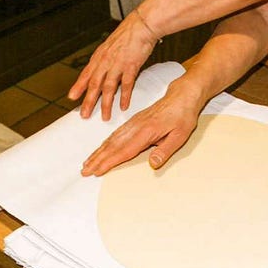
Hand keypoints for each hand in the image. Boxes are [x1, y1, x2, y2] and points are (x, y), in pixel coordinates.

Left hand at [68, 10, 159, 120]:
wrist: (141, 26)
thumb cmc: (127, 36)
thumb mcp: (110, 47)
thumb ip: (104, 60)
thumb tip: (99, 70)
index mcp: (100, 57)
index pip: (86, 74)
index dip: (78, 87)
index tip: (72, 97)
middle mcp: (106, 62)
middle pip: (94, 84)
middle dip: (89, 101)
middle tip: (84, 114)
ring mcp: (117, 65)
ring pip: (108, 88)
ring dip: (106, 104)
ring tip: (105, 116)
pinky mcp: (130, 66)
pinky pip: (126, 85)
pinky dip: (124, 96)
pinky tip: (123, 106)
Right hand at [81, 81, 204, 175]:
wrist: (182, 97)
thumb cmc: (183, 116)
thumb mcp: (180, 136)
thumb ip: (165, 150)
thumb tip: (153, 164)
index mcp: (146, 132)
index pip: (124, 150)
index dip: (109, 162)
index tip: (97, 171)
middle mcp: (135, 127)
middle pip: (112, 146)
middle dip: (97, 159)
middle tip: (84, 171)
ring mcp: (133, 123)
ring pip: (111, 140)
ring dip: (98, 152)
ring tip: (87, 163)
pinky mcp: (134, 122)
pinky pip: (116, 134)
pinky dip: (105, 143)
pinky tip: (100, 149)